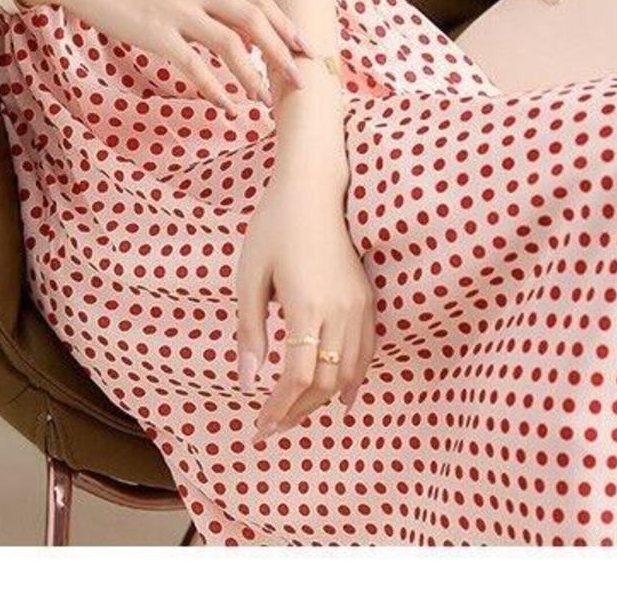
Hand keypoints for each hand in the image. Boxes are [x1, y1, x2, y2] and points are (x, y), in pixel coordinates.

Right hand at [21, 0, 309, 114]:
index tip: (304, 45)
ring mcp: (177, 11)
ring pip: (231, 45)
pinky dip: (216, 89)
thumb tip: (230, 17)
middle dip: (283, 50)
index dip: (285, 22)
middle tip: (302, 78)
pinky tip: (227, 106)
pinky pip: (195, 67)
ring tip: (265, 98)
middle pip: (255, 19)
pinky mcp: (156, 34)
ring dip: (254, 75)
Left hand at [235, 168, 375, 438]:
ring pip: (348, 372)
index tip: (260, 427)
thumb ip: (251, 332)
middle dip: (298, 411)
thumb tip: (249, 381)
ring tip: (298, 414)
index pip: (297, 378)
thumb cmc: (274, 228)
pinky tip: (339, 395)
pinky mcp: (367, 298)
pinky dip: (353, 378)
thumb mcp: (250, 278)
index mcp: (306, 307)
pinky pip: (366, 351)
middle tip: (273, 427)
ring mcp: (359, 305)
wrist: (314, 189)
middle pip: (325, 383)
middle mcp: (339, 311)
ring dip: (323, 400)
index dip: (278, 409)